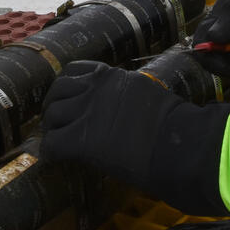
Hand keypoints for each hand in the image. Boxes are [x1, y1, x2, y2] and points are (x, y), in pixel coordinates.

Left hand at [39, 61, 229, 214]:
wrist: (179, 144)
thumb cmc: (175, 127)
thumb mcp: (149, 97)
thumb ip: (129, 97)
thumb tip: (124, 110)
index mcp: (113, 76)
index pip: (77, 70)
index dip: (68, 86)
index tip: (68, 99)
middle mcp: (96, 87)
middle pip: (58, 88)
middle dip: (53, 104)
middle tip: (54, 121)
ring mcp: (87, 111)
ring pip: (53, 113)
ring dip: (51, 127)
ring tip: (54, 139)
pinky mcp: (81, 138)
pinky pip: (53, 143)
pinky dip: (50, 152)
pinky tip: (55, 159)